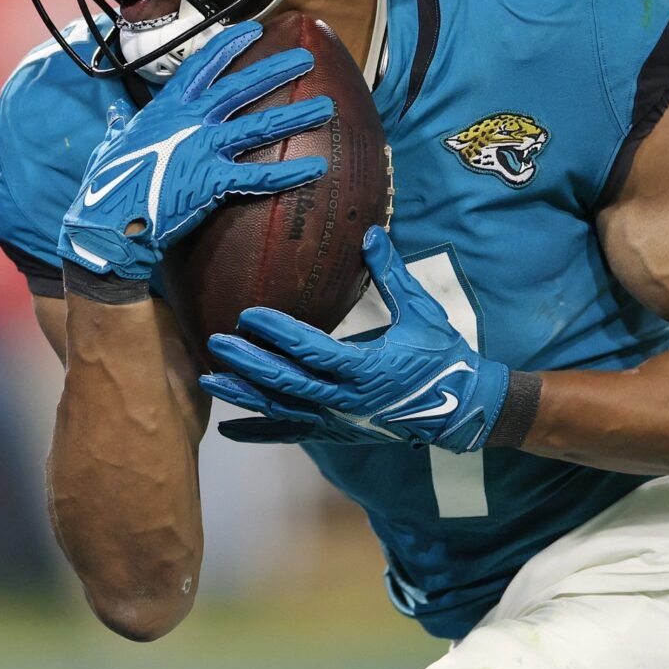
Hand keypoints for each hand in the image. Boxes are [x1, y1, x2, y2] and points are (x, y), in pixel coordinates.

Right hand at [59, 21, 332, 282]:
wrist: (108, 221)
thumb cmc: (107, 185)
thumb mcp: (112, 145)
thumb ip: (123, 127)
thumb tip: (120, 117)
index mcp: (166, 109)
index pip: (203, 66)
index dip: (229, 45)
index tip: (254, 29)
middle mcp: (189, 121)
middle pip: (241, 87)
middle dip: (276, 70)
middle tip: (307, 58)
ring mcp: (203, 148)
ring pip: (259, 125)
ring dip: (295, 115)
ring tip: (327, 107)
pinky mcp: (212, 181)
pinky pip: (260, 175)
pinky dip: (289, 173)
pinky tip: (317, 169)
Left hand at [202, 227, 511, 450]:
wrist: (459, 409)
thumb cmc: (441, 355)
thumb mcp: (420, 312)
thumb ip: (392, 274)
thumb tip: (371, 232)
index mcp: (366, 369)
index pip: (310, 350)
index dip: (276, 333)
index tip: (247, 314)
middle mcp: (347, 401)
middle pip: (286, 384)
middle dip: (248, 364)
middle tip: (216, 343)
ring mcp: (340, 421)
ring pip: (283, 412)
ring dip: (244, 398)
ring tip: (209, 381)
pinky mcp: (337, 434)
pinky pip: (292, 435)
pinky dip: (259, 433)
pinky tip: (228, 429)